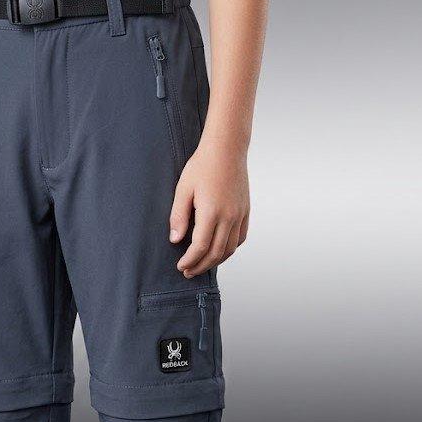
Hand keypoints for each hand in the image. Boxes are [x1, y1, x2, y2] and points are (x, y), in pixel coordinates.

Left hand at [169, 137, 249, 277]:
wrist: (227, 148)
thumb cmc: (202, 166)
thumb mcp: (183, 189)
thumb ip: (178, 216)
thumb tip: (175, 240)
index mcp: (211, 212)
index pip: (200, 247)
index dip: (190, 260)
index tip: (181, 266)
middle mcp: (229, 216)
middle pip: (216, 253)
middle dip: (201, 266)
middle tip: (188, 272)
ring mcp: (240, 214)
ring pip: (230, 248)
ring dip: (215, 261)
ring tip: (202, 265)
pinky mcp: (245, 210)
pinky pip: (240, 238)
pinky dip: (229, 249)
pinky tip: (219, 251)